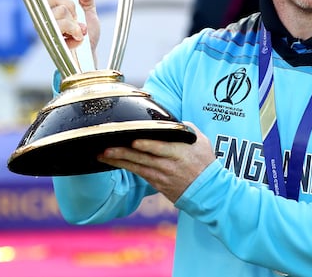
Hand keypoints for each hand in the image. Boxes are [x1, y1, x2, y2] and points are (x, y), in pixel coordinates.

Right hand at [39, 0, 100, 52]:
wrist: (90, 50)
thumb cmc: (87, 30)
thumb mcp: (90, 10)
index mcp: (51, 4)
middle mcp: (44, 14)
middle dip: (71, 6)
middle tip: (77, 17)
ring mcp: (46, 27)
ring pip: (60, 12)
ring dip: (75, 21)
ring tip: (80, 29)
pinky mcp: (50, 38)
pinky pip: (63, 27)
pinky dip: (76, 32)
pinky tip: (78, 37)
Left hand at [99, 123, 213, 202]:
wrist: (208, 191)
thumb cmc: (205, 162)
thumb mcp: (200, 141)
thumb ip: (185, 129)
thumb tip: (170, 121)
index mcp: (180, 153)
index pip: (160, 148)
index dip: (146, 145)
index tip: (132, 140)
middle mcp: (168, 166)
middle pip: (142, 158)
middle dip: (123, 153)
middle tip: (106, 148)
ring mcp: (161, 177)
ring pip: (136, 167)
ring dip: (119, 161)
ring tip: (103, 155)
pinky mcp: (157, 184)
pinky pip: (139, 174)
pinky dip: (127, 167)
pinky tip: (114, 162)